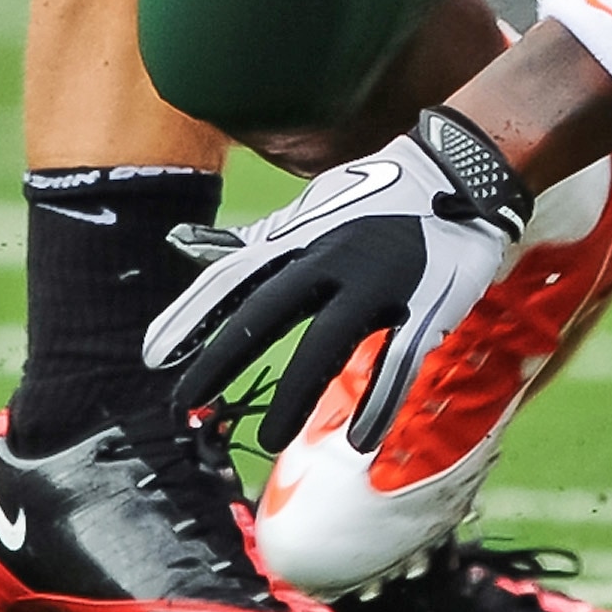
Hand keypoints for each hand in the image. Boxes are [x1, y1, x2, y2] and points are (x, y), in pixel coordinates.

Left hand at [142, 107, 532, 453]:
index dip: (193, 315)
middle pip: (267, 312)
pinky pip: (399, 360)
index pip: (235, 277)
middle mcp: (332, 256)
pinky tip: (362, 440)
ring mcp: (379, 281)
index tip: (153, 354)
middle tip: (185, 403)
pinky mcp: (425, 304)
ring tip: (269, 437)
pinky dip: (380, 401)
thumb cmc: (381, 195)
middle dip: (223, 358)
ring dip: (297, 392)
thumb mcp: (316, 208)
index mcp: (303, 236)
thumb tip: (204, 251)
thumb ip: (266, 240)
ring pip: (328, 343)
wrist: (459, 171)